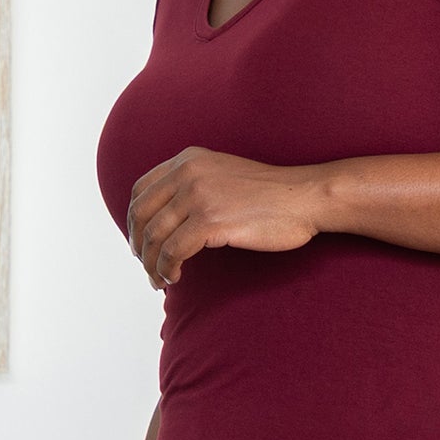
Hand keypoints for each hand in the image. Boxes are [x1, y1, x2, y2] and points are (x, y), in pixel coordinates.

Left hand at [126, 147, 323, 288]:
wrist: (305, 197)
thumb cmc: (272, 194)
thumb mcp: (224, 175)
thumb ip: (195, 185)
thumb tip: (169, 218)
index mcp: (188, 159)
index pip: (141, 190)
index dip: (134, 221)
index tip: (140, 243)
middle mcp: (188, 172)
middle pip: (141, 215)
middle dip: (138, 246)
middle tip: (146, 267)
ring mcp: (198, 196)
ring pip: (154, 237)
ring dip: (151, 264)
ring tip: (159, 280)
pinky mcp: (210, 221)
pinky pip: (172, 252)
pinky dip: (167, 269)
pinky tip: (175, 278)